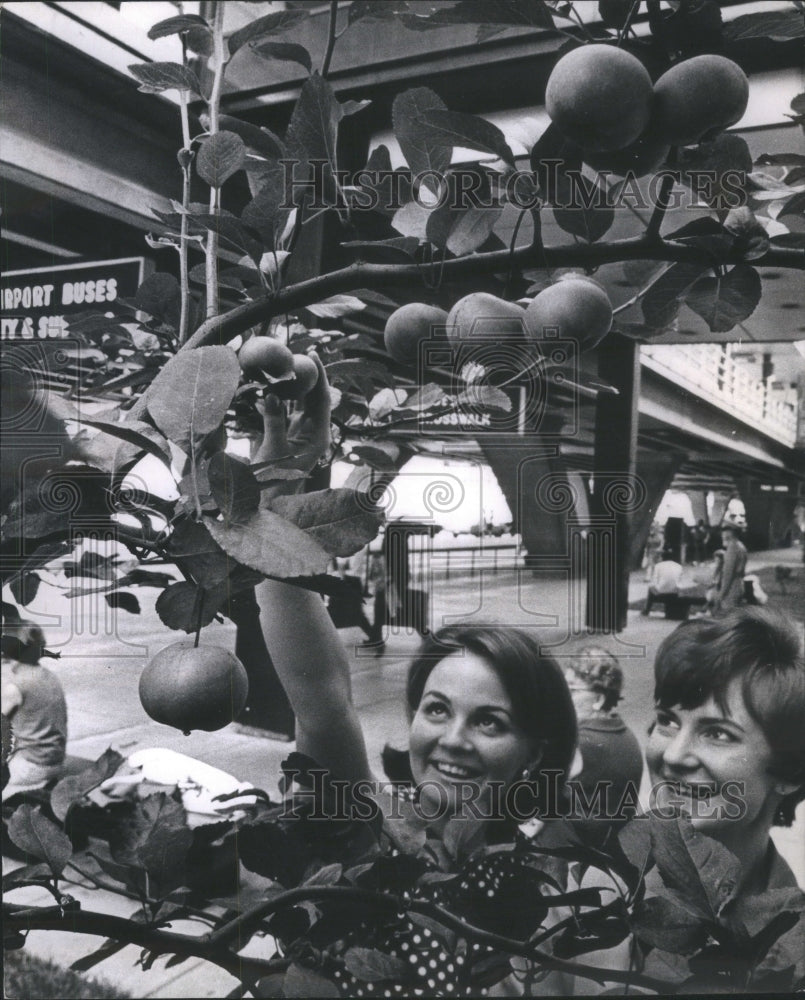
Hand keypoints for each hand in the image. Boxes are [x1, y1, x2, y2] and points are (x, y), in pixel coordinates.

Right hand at [250, 353, 330, 499]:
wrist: (267, 498)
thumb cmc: (273, 479)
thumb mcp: (274, 448)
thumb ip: (274, 421)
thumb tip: (272, 395)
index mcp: (319, 435)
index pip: (323, 399)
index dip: (319, 376)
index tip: (313, 355)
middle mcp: (314, 431)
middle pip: (313, 396)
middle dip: (306, 376)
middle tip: (296, 354)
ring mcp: (302, 431)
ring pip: (300, 401)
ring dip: (292, 385)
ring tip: (283, 365)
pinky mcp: (289, 432)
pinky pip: (287, 409)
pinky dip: (280, 397)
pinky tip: (269, 384)